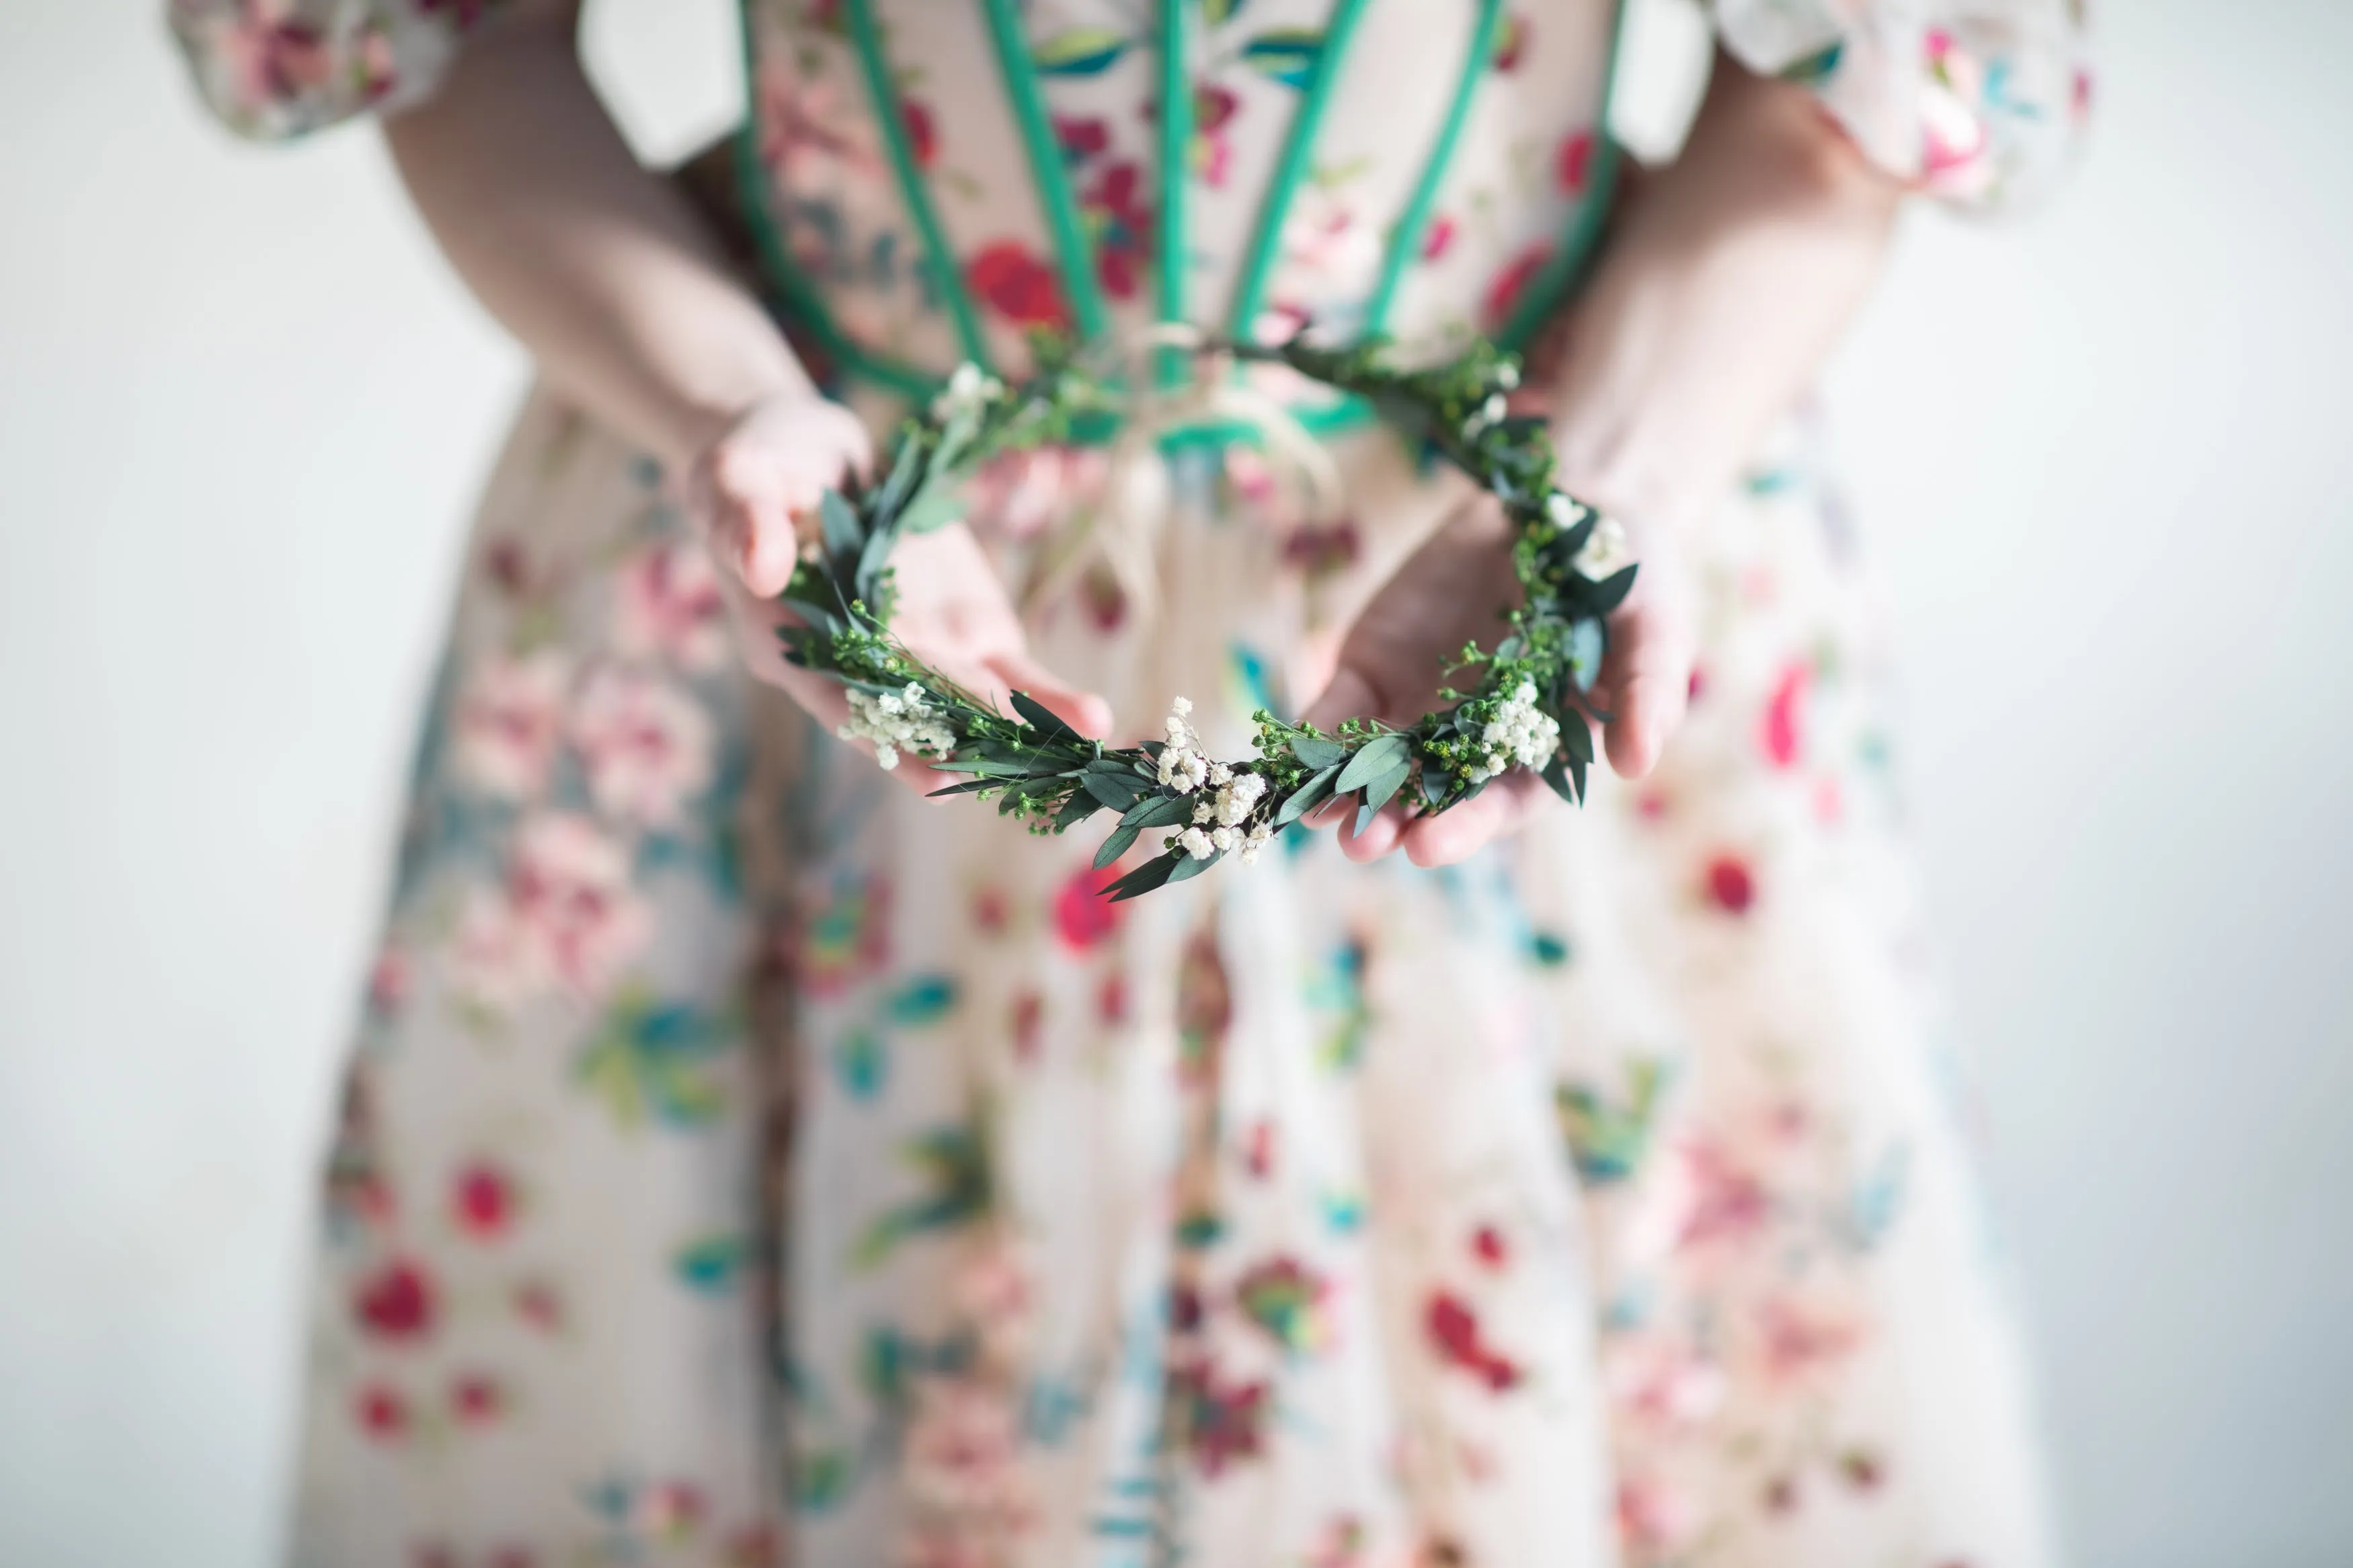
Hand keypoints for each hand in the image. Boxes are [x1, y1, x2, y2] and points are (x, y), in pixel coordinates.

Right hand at [683, 393, 1110, 781]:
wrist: (808, 454)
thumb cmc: (754, 467)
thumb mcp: (733, 481)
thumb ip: (744, 521)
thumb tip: (760, 565)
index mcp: (795, 647)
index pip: (845, 702)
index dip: (892, 737)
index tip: (938, 772)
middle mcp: (864, 666)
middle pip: (924, 713)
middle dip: (982, 742)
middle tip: (1030, 771)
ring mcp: (921, 652)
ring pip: (977, 704)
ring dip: (1031, 729)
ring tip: (1086, 743)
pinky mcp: (964, 629)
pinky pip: (1009, 671)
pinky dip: (1047, 694)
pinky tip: (1090, 718)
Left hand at [1300, 497, 1694, 865]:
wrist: (1573, 507)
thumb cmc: (1628, 580)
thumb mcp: (1653, 628)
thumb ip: (1643, 693)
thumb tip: (1637, 764)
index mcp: (1537, 755)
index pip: (1497, 805)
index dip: (1463, 827)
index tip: (1427, 847)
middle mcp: (1470, 745)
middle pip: (1426, 796)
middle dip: (1392, 820)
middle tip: (1362, 844)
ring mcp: (1416, 708)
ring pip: (1371, 765)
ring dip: (1342, 793)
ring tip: (1315, 815)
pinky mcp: (1374, 666)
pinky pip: (1336, 707)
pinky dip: (1311, 733)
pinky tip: (1288, 757)